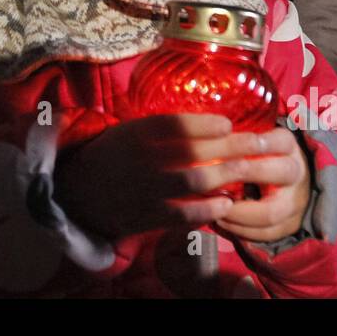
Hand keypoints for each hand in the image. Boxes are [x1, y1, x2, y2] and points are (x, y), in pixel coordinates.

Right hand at [52, 113, 277, 240]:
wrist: (80, 194)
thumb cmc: (113, 155)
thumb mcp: (128, 131)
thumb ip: (161, 127)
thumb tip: (208, 118)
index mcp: (134, 134)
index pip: (174, 124)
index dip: (204, 124)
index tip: (229, 122)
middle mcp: (141, 160)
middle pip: (193, 152)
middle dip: (231, 148)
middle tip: (256, 144)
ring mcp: (145, 190)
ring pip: (193, 182)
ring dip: (225, 176)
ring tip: (244, 171)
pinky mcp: (148, 216)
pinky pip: (184, 214)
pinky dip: (208, 209)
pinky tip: (226, 203)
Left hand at [212, 126, 311, 242]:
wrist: (288, 181)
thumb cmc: (258, 156)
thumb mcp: (253, 142)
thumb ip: (234, 143)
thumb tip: (204, 145)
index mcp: (288, 146)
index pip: (279, 141)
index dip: (256, 143)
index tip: (230, 146)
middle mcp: (297, 172)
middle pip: (281, 173)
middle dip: (245, 175)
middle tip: (215, 179)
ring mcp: (297, 200)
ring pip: (272, 212)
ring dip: (237, 213)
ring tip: (214, 209)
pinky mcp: (291, 224)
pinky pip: (267, 233)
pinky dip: (242, 231)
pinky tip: (222, 222)